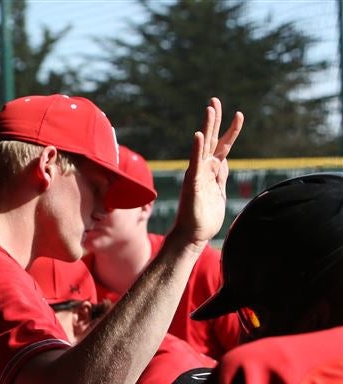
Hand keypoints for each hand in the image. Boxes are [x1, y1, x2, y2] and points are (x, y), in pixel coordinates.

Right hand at [171, 97, 243, 244]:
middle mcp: (203, 169)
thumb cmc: (205, 218)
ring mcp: (197, 175)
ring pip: (202, 146)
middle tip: (215, 100)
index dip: (231, 130)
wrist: (193, 236)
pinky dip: (196, 149)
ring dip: (206, 127)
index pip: (222, 146)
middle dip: (214, 120)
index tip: (239, 114)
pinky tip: (198, 135)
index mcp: (212, 171)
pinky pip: (195, 163)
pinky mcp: (192, 183)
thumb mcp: (219, 192)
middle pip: (210, 139)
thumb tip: (224, 160)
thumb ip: (221, 175)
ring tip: (210, 109)